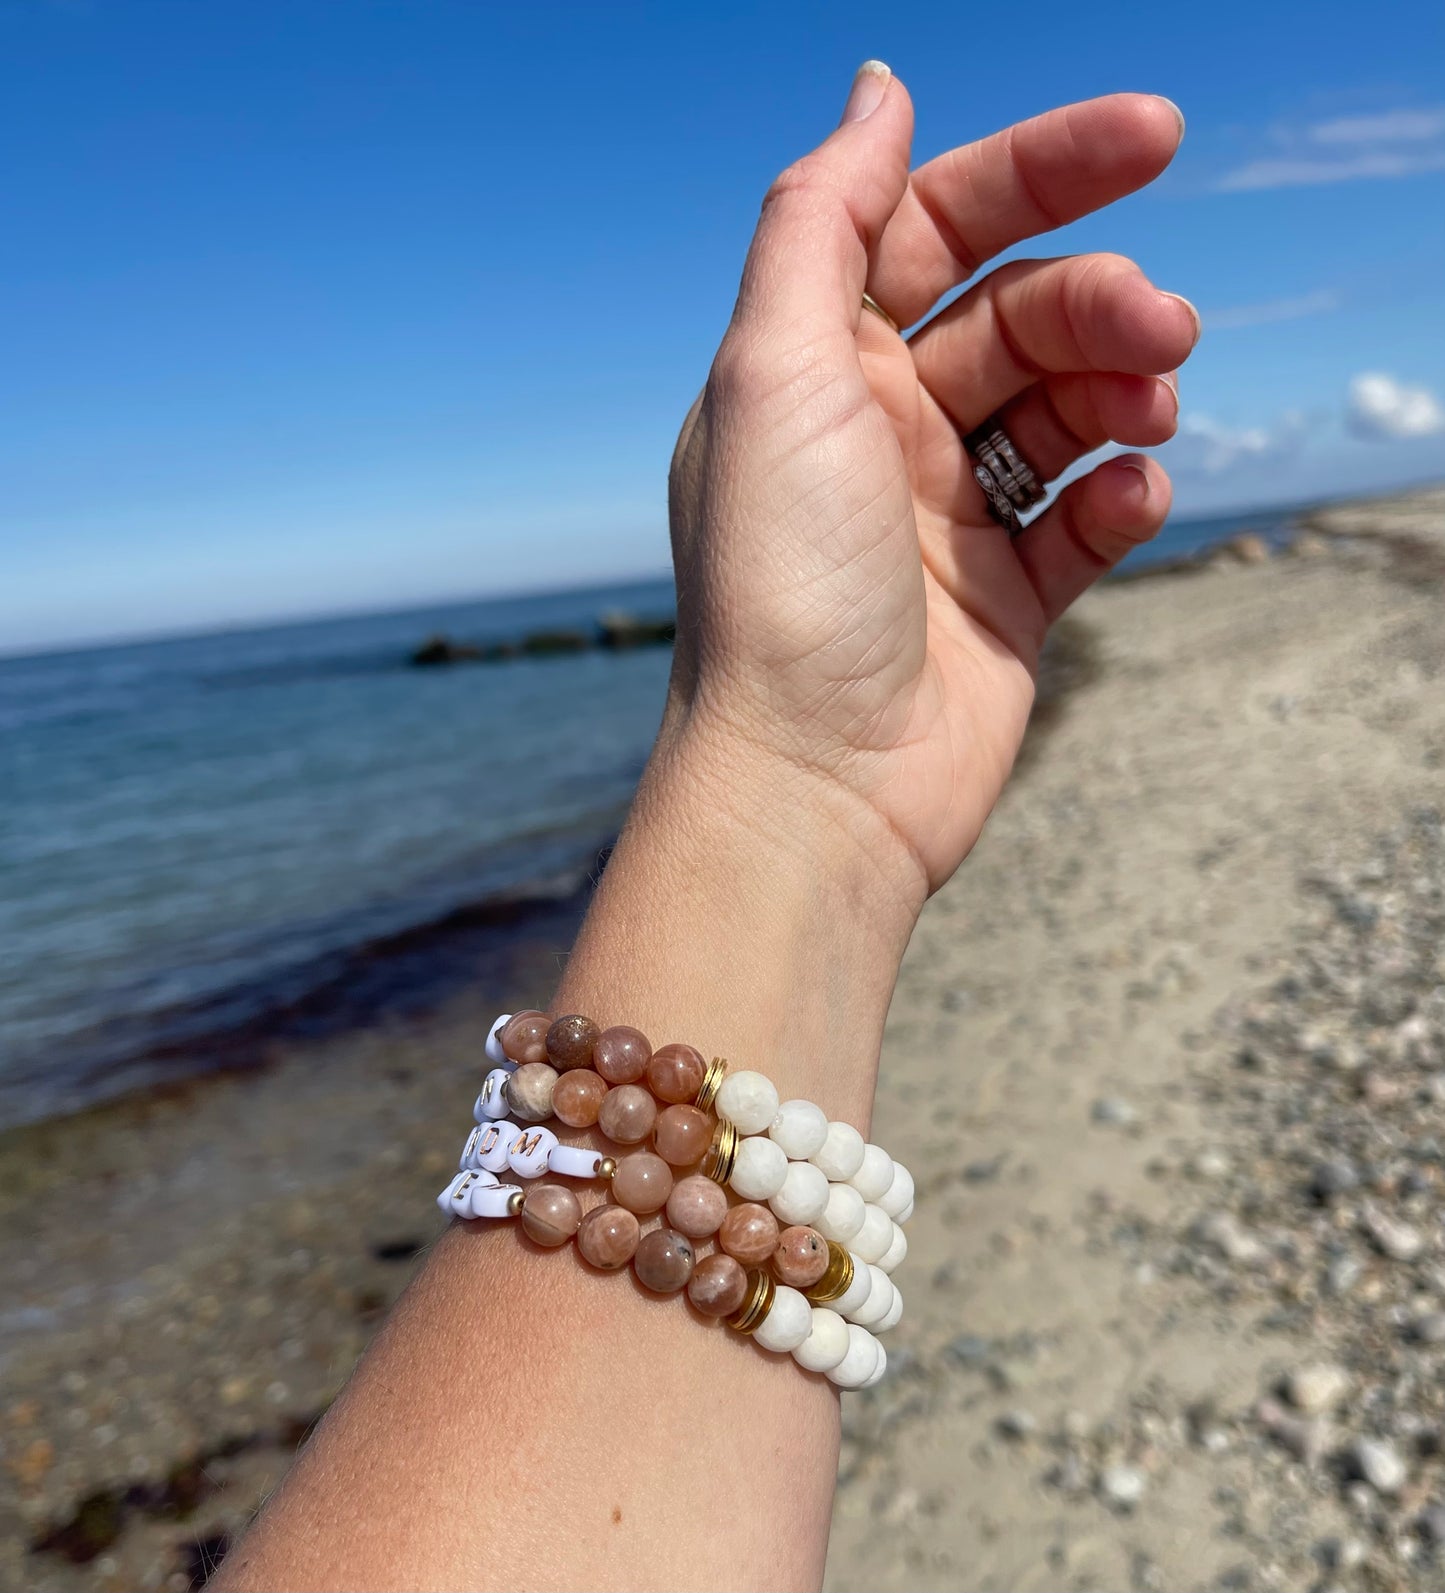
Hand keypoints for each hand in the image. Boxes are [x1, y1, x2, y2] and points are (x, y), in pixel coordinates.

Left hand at [664, 69, 1195, 898]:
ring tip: (1147, 418)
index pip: (937, 226)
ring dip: (1124, 392)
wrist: (816, 784)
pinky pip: (1089, 513)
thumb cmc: (780, 584)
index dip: (1041, 170)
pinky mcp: (1007, 595)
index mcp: (816, 366)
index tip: (1154, 134)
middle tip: (1166, 329)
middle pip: (1019, 314)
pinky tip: (1127, 502)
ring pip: (1069, 407)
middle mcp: (879, 430)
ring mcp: (946, 514)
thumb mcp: (775, 372)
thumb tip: (877, 89)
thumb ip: (822, 220)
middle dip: (1101, 302)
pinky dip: (1122, 494)